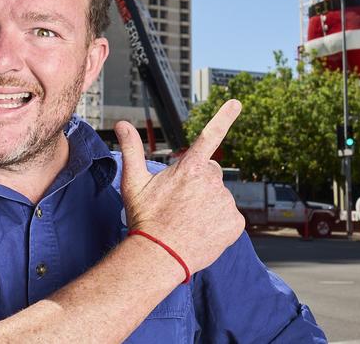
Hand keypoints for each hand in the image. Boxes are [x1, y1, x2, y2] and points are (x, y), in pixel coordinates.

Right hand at [114, 99, 244, 275]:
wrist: (158, 255)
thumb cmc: (145, 219)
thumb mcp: (134, 182)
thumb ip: (132, 150)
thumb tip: (122, 124)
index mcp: (190, 168)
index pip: (210, 136)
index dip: (224, 117)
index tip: (237, 102)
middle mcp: (212, 182)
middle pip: (212, 174)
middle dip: (201, 184)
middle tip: (182, 204)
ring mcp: (226, 202)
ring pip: (220, 198)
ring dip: (209, 206)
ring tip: (190, 221)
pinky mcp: (235, 223)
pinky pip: (230, 218)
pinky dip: (220, 224)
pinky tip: (203, 232)